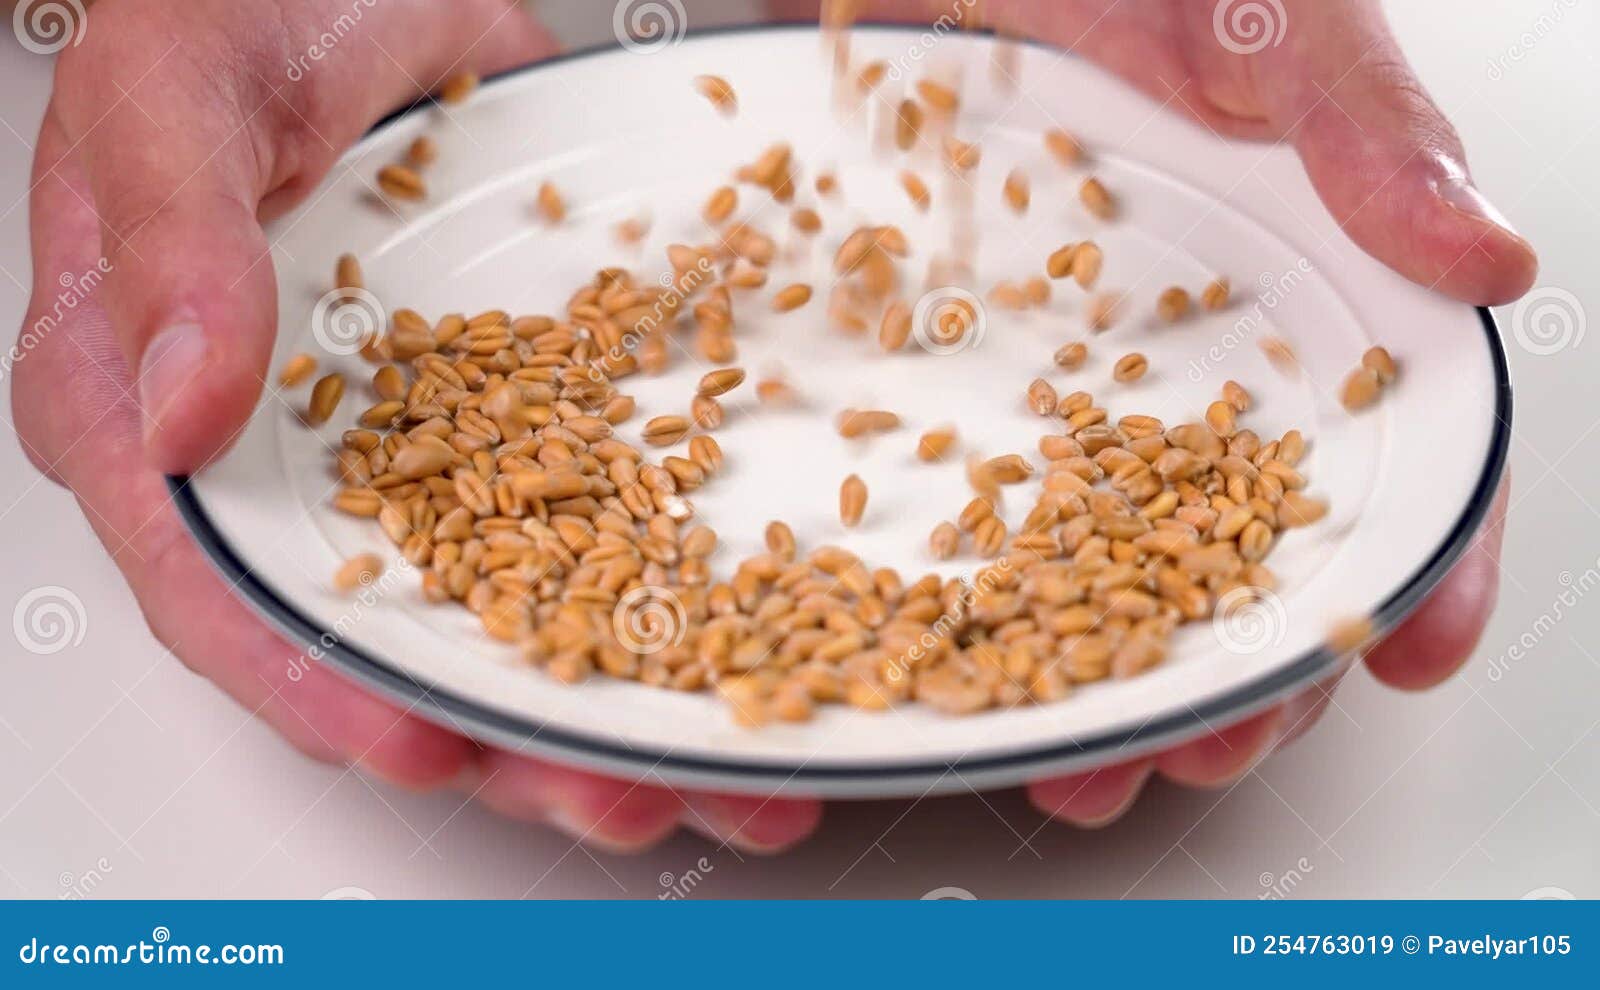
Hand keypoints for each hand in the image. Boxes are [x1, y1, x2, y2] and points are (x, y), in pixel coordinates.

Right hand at [11, 0, 819, 853]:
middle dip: (503, 736)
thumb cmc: (225, 14)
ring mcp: (411, 442)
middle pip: (383, 641)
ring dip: (606, 696)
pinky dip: (660, 577)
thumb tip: (176, 416)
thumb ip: (168, 247)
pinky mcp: (509, 408)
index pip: (215, 587)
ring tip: (716, 769)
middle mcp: (286, 459)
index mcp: (154, 411)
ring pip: (502, 600)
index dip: (313, 684)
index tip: (418, 743)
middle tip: (616, 797)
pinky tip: (745, 631)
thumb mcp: (173, 98)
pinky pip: (586, 507)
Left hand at [770, 0, 1527, 823]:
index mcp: (1271, 308)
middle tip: (1183, 751)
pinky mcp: (909, 385)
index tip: (1398, 653)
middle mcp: (1147, 376)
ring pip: (1053, 567)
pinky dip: (896, 592)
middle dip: (1204, 671)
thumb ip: (1363, 125)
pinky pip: (903, 508)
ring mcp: (1022, 392)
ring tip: (1040, 757)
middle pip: (1201, 557)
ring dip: (1052, 676)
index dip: (1400, 563)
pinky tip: (881, 656)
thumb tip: (1489, 260)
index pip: (1362, 454)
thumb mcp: (1262, 14)